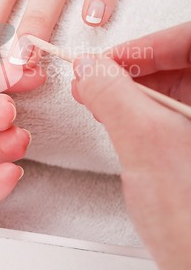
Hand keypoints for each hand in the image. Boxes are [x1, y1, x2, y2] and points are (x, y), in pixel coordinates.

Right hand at [72, 22, 190, 269]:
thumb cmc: (188, 223)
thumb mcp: (143, 143)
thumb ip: (113, 94)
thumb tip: (89, 67)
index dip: (152, 45)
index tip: (114, 56)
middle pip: (179, 64)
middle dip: (134, 65)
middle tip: (100, 71)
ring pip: (167, 86)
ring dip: (128, 85)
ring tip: (97, 91)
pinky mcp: (186, 142)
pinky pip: (161, 108)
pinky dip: (131, 105)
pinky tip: (111, 110)